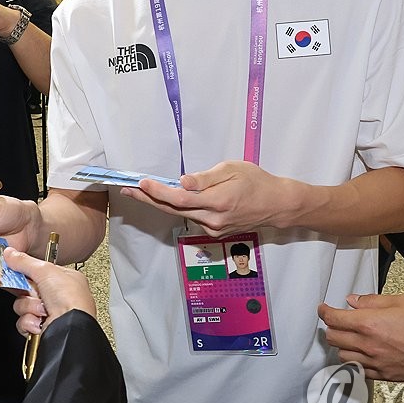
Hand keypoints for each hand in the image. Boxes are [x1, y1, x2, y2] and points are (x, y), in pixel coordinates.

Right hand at [4, 247, 96, 334]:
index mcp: (65, 279)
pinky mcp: (42, 329)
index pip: (39, 272)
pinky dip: (29, 322)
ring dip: (29, 308)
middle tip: (33, 292)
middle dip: (27, 293)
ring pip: (24, 306)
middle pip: (28, 289)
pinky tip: (39, 322)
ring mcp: (51, 314)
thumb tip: (10, 253)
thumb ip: (25, 261)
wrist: (70, 328)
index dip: (25, 272)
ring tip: (41, 310)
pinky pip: (24, 322)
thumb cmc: (70, 299)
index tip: (14, 271)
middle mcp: (59, 297)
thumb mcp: (45, 271)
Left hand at [127, 160, 303, 235]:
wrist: (277, 205)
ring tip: (141, 191)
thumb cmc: (256, 181)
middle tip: (126, 190)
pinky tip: (168, 198)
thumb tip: (182, 182)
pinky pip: (192, 217)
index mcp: (218, 201)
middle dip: (148, 199)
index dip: (158, 192)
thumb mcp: (232, 169)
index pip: (180, 198)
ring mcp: (213, 229)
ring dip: (160, 203)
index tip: (141, 184)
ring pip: (181, 214)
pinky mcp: (214, 232)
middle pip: (174, 209)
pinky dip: (178, 208)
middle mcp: (213, 219)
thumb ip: (205, 178)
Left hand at [318, 294, 403, 381]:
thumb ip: (372, 302)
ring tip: (350, 337)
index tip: (323, 308)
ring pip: (344, 356)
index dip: (324, 311)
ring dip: (342, 345)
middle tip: (337, 320)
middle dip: (331, 327)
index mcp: (369, 324)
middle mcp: (368, 345)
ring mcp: (376, 363)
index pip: (334, 319)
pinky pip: (361, 370)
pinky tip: (364, 354)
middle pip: (333, 338)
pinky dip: (356, 361)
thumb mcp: (401, 302)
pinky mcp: (386, 375)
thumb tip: (353, 301)